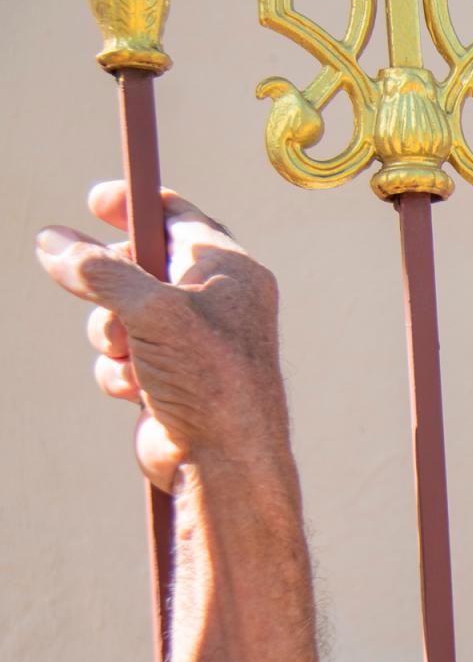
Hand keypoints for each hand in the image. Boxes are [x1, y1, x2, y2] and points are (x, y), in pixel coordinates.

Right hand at [35, 182, 286, 490]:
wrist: (223, 460)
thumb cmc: (210, 379)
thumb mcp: (151, 309)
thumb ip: (100, 270)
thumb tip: (53, 242)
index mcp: (231, 273)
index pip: (181, 220)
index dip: (137, 206)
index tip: (95, 201)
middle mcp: (215, 305)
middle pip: (137, 267)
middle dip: (107, 286)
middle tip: (94, 292)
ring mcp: (189, 344)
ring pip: (118, 315)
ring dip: (110, 335)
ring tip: (130, 355)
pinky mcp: (167, 378)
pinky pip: (120, 358)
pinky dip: (118, 371)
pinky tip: (137, 391)